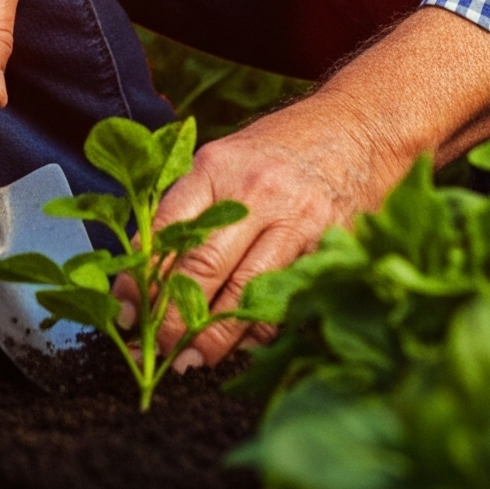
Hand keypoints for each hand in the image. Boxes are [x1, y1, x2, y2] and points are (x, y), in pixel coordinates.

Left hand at [140, 7, 489, 367]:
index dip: (142, 280)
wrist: (362, 127)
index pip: (166, 231)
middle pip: (201, 270)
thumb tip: (143, 267)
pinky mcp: (328, 246)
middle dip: (172, 322)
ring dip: (214, 339)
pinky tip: (242, 344)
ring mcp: (296, 220)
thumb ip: (190, 205)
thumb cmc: (282, 148)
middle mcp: (254, 192)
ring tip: (192, 361)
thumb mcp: (227, 157)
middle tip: (157, 351)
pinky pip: (285, 301)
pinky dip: (259, 331)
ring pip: (244, 296)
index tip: (127, 313)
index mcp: (217, 167)